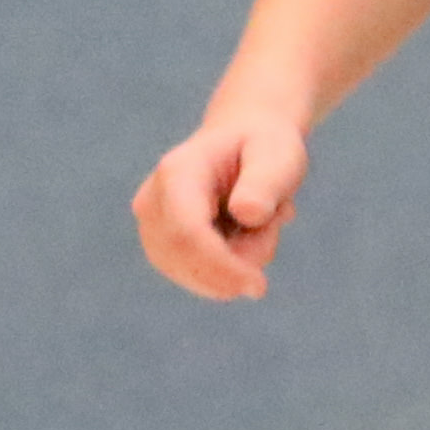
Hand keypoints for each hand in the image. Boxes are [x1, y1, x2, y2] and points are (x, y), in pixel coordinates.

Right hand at [131, 114, 307, 298]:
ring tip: (258, 220)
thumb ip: (265, 183)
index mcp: (177, 172)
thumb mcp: (278, 156)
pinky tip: (244, 234)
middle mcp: (152, 201)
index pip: (187, 233)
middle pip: (186, 261)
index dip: (221, 266)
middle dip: (239, 262)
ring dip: (239, 261)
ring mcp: (151, 228)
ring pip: (194, 276)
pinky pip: (199, 279)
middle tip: (275, 219)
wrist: (244, 143)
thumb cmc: (263, 149)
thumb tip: (247, 214)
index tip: (259, 287)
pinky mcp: (161, 249)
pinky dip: (230, 267)